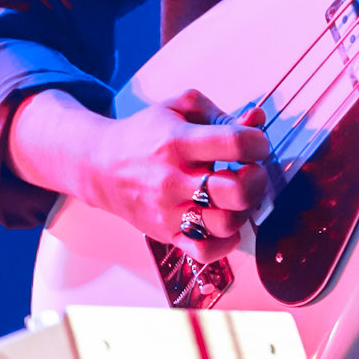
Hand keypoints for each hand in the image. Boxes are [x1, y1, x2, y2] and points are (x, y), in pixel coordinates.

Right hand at [85, 90, 270, 257]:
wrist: (100, 166)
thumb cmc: (146, 134)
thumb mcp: (179, 107)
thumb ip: (221, 113)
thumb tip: (257, 119)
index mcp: (179, 141)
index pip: (235, 142)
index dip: (258, 141)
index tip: (256, 142)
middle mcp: (174, 180)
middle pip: (236, 190)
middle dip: (257, 178)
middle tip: (252, 170)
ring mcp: (169, 212)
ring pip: (225, 223)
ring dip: (244, 209)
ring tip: (238, 195)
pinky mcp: (166, 234)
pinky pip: (205, 251)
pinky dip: (226, 241)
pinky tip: (226, 220)